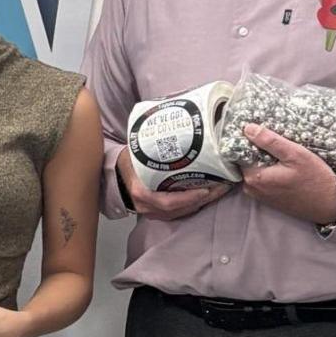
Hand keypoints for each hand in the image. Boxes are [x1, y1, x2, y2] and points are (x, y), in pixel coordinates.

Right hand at [117, 148, 231, 220]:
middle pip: (180, 209)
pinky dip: (194, 205)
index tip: (206, 189)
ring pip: (182, 213)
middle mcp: (147, 207)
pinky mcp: (158, 214)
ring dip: (202, 203)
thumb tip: (173, 122)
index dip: (189, 198)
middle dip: (204, 199)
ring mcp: (152, 213)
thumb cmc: (127, 162)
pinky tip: (206, 195)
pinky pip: (179, 213)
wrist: (112, 176)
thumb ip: (153, 144)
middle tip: (222, 186)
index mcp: (141, 192)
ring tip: (219, 189)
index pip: (168, 202)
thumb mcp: (136, 152)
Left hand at [238, 124, 335, 224]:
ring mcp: (260, 195)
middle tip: (276, 143)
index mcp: (254, 177)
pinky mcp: (269, 199)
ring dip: (266, 161)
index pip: (240, 153)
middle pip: (246, 162)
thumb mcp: (295, 154)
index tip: (261, 133)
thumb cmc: (315, 180)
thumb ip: (270, 141)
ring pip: (255, 170)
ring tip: (282, 154)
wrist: (332, 205)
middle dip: (258, 150)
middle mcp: (252, 189)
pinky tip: (285, 166)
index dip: (249, 141)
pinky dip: (271, 171)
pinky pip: (263, 180)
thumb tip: (248, 129)